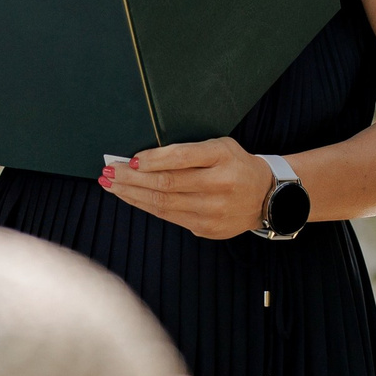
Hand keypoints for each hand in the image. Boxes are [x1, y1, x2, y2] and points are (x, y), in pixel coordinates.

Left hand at [101, 138, 274, 240]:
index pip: (180, 157)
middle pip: (166, 183)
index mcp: (222, 157)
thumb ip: (189, 150)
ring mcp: (212, 210)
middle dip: (131, 178)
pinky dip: (145, 206)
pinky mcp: (206, 228)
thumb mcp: (220, 146)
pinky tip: (131, 198)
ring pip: (162, 203)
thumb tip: (144, 158)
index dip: (152, 159)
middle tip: (109, 171)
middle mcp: (218, 185)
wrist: (266, 197)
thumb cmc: (235, 164)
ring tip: (111, 185)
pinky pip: (168, 216)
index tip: (131, 159)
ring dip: (132, 194)